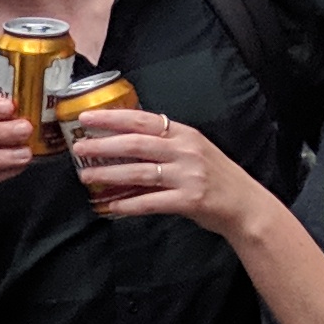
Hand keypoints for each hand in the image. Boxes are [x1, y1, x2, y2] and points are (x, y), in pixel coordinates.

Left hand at [67, 104, 249, 228]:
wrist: (246, 205)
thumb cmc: (215, 177)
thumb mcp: (193, 150)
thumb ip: (164, 143)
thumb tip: (123, 139)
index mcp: (184, 134)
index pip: (143, 120)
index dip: (112, 118)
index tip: (87, 117)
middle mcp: (186, 151)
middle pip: (136, 144)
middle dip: (103, 145)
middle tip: (78, 148)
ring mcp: (188, 175)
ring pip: (140, 172)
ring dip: (109, 174)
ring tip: (86, 176)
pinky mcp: (189, 200)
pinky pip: (150, 202)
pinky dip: (128, 204)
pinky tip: (110, 205)